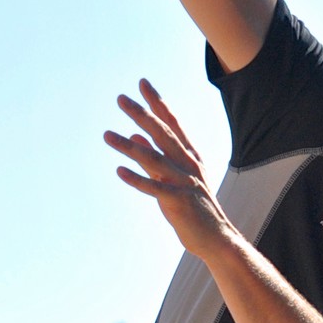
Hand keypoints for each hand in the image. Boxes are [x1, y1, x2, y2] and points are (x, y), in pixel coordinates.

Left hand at [105, 81, 233, 257]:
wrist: (216, 238)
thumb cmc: (193, 209)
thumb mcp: (172, 179)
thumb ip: (152, 159)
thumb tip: (134, 137)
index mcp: (188, 156)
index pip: (171, 123)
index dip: (157, 103)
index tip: (142, 83)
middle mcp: (187, 164)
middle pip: (162, 134)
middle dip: (140, 114)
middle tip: (120, 99)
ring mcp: (184, 182)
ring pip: (153, 158)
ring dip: (128, 147)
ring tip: (106, 135)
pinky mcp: (178, 202)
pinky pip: (155, 188)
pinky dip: (137, 179)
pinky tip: (119, 171)